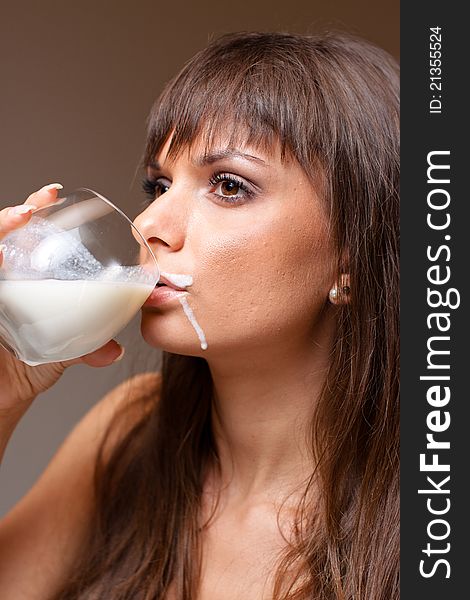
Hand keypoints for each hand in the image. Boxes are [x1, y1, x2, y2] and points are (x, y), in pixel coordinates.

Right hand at [0, 184, 124, 417]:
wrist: (4, 393)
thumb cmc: (30, 363)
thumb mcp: (64, 350)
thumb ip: (89, 347)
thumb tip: (115, 350)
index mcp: (27, 277)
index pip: (28, 233)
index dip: (37, 208)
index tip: (53, 192)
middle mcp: (4, 277)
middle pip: (5, 234)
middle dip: (16, 214)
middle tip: (34, 207)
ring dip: (1, 231)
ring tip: (19, 221)